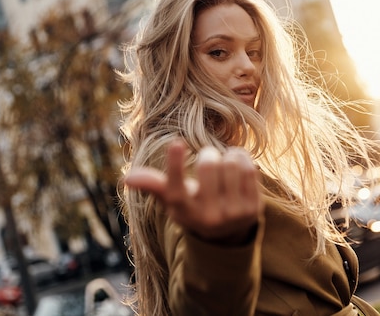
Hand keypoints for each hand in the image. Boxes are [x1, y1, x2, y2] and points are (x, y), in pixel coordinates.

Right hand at [125, 140, 262, 244]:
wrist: (226, 235)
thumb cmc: (193, 206)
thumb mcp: (172, 199)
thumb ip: (152, 185)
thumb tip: (126, 177)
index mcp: (183, 211)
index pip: (175, 189)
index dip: (175, 165)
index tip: (176, 143)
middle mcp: (207, 216)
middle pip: (209, 165)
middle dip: (209, 154)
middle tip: (208, 157)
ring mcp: (232, 214)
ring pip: (231, 164)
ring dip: (228, 155)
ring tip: (224, 161)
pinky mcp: (253, 208)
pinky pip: (248, 169)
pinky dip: (242, 159)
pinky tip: (238, 165)